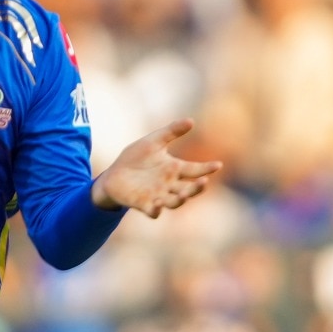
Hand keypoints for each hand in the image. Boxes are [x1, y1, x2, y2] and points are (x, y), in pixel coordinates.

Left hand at [91, 118, 222, 218]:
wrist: (114, 174)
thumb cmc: (136, 158)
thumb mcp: (154, 141)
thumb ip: (171, 131)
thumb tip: (191, 120)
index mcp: (174, 169)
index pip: (194, 169)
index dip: (206, 168)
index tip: (218, 165)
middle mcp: (170, 185)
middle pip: (189, 189)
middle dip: (197, 187)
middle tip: (204, 181)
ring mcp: (158, 196)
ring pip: (175, 202)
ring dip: (181, 199)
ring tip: (185, 195)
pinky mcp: (144, 204)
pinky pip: (154, 211)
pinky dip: (157, 209)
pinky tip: (158, 203)